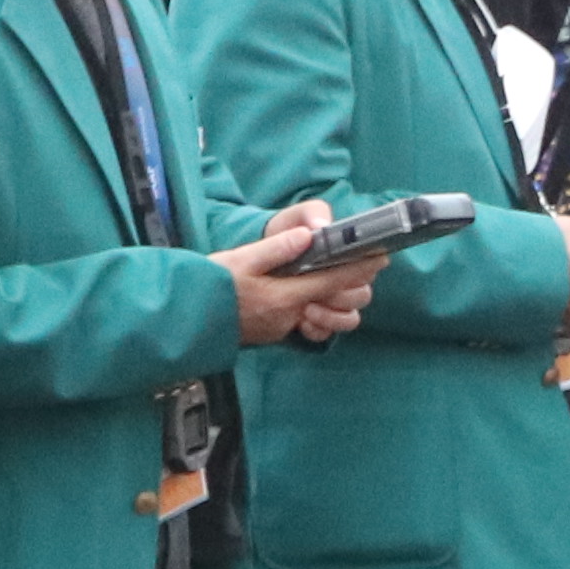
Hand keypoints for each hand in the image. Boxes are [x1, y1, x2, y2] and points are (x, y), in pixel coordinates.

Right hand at [220, 199, 381, 345]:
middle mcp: (289, 316)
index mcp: (283, 296)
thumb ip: (275, 248)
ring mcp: (283, 327)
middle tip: (365, 263)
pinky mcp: (276, 332)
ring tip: (336, 277)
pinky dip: (316, 309)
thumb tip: (308, 236)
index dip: (359, 268)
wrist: (188, 317)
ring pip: (326, 316)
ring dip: (336, 299)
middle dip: (354, 283)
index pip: (332, 280)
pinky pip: (307, 322)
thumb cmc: (211, 285)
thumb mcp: (240, 259)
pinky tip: (309, 294)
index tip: (381, 256)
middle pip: (336, 301)